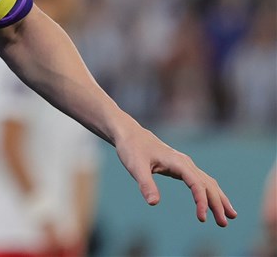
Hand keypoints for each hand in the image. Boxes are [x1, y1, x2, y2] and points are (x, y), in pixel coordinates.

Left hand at [115, 124, 236, 225]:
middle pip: (207, 185)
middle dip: (217, 204)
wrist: (130, 135)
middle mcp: (186, 163)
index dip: (201, 201)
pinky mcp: (182, 168)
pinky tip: (215, 203)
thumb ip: (145, 184)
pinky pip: (201, 181)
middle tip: (224, 223)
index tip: (202, 218)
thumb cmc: (132, 149)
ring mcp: (185, 165)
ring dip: (219, 199)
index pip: (196, 184)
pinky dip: (210, 193)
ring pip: (208, 183)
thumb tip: (154, 203)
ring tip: (230, 216)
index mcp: (177, 162)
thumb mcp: (135, 167)